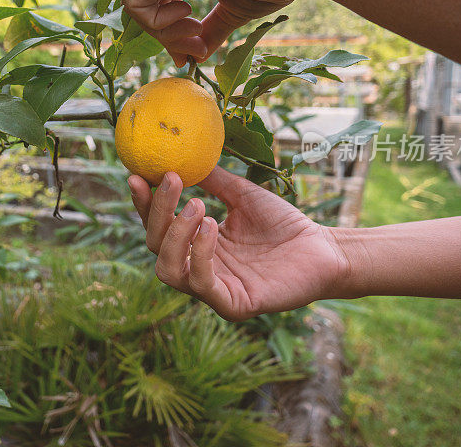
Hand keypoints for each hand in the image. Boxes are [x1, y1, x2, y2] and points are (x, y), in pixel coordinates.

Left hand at [122, 0, 306, 65]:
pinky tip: (192, 21)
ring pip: (137, 7)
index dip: (169, 31)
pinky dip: (159, 26)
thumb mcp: (232, 9)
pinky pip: (136, 5)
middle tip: (197, 48)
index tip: (197, 47)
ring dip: (165, 35)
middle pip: (144, 6)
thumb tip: (194, 56)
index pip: (156, 0)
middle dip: (167, 38)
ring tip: (198, 36)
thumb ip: (209, 29)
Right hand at [128, 167, 348, 320]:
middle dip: (157, 212)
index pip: (158, 225)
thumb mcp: (242, 195)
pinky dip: (199, 253)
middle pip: (154, 246)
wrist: (323, 248)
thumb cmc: (284, 224)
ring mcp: (212, 289)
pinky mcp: (231, 305)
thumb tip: (183, 155)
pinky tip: (212, 225)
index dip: (144, 203)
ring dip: (175, 234)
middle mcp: (197, 268)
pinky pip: (201, 284)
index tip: (137, 175)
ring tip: (198, 205)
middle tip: (172, 180)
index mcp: (195, 244)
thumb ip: (212, 180)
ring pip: (168, 270)